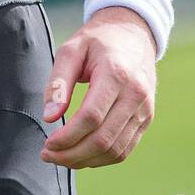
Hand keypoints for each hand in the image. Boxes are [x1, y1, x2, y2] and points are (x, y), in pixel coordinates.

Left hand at [39, 6, 156, 168]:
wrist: (132, 33)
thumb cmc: (97, 41)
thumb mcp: (71, 50)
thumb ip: (58, 82)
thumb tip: (49, 117)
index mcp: (116, 74)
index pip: (91, 117)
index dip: (68, 137)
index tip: (48, 143)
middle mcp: (135, 95)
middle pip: (103, 139)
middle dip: (72, 154)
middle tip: (49, 155)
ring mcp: (144, 109)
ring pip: (115, 150)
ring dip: (86, 161)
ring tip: (61, 157)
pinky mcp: (146, 119)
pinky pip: (125, 149)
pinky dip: (102, 159)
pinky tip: (82, 155)